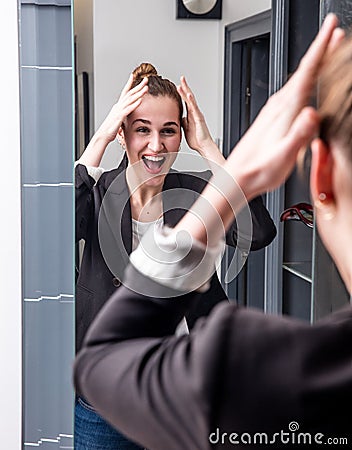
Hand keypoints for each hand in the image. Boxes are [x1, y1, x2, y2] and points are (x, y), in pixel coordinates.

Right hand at [97, 75, 148, 143]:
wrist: (103, 135)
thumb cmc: (110, 129)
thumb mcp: (117, 119)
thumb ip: (122, 114)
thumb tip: (125, 113)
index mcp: (118, 106)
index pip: (124, 92)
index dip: (129, 83)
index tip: (133, 76)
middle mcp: (118, 106)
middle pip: (129, 93)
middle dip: (138, 86)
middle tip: (146, 79)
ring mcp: (118, 111)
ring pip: (130, 99)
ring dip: (138, 93)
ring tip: (146, 87)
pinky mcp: (119, 117)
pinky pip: (128, 109)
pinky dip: (134, 104)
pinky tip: (140, 100)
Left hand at [177, 76, 213, 152]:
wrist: (203, 146)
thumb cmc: (196, 139)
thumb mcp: (186, 128)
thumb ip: (183, 121)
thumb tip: (179, 117)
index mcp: (191, 115)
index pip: (185, 101)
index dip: (182, 93)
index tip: (178, 85)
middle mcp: (194, 113)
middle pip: (189, 97)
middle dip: (185, 87)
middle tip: (181, 78)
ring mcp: (197, 115)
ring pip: (191, 100)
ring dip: (186, 91)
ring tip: (182, 83)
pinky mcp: (199, 118)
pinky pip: (194, 108)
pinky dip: (191, 101)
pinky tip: (188, 95)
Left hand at [226, 13, 343, 198]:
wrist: (238, 177)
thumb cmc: (259, 170)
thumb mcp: (282, 156)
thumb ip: (298, 135)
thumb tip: (311, 113)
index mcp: (284, 111)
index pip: (307, 72)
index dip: (321, 47)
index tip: (332, 27)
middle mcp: (277, 106)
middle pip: (303, 70)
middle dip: (320, 48)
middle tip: (334, 30)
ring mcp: (273, 111)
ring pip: (297, 79)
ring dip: (312, 62)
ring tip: (324, 50)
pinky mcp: (270, 118)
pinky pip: (291, 91)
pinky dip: (302, 79)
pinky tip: (304, 83)